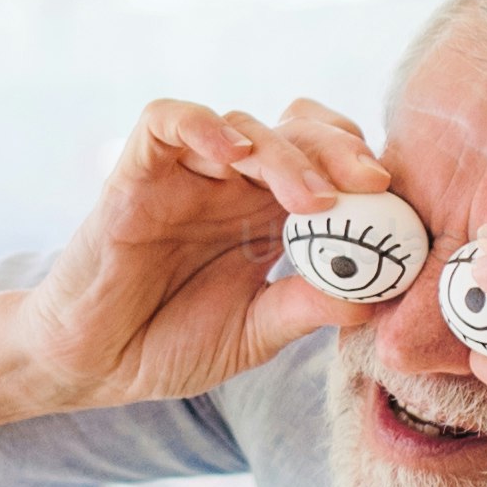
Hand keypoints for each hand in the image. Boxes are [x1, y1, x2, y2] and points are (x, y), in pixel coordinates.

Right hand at [2, 97, 396, 412]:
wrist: (90, 365)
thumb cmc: (167, 344)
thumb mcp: (254, 333)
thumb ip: (306, 307)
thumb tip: (375, 295)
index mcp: (265, 214)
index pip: (325, 161)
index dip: (361, 168)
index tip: (395, 201)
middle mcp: (231, 185)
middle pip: (295, 131)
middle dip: (339, 149)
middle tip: (371, 182)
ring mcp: (185, 174)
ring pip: (244, 125)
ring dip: (286, 153)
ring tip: (313, 199)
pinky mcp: (135, 173)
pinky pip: (165, 121)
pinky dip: (203, 123)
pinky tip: (233, 154)